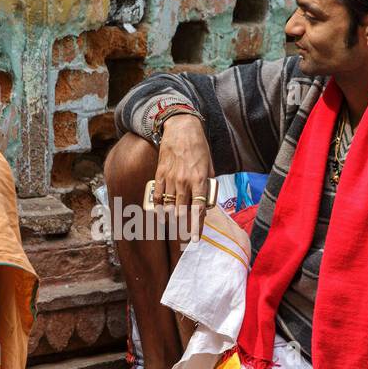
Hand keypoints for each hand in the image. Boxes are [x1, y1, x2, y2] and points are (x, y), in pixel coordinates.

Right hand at [154, 113, 213, 241]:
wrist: (181, 128)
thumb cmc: (198, 146)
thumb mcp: (210, 165)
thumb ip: (208, 183)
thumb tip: (206, 200)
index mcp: (199, 179)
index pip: (198, 209)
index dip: (196, 226)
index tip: (195, 239)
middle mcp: (184, 181)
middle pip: (182, 211)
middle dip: (183, 228)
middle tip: (184, 240)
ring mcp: (170, 178)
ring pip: (168, 206)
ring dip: (171, 220)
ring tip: (175, 229)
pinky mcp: (160, 174)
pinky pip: (157, 196)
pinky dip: (158, 207)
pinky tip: (161, 215)